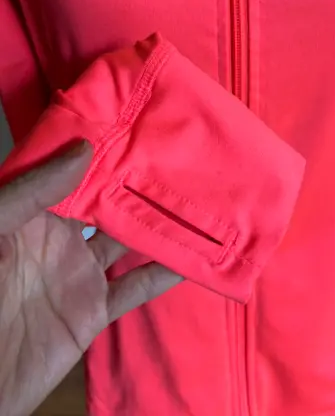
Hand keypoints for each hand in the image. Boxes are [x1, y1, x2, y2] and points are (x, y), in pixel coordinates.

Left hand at [0, 141, 181, 415]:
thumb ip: (32, 189)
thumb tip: (85, 148)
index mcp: (33, 212)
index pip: (76, 174)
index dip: (105, 153)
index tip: (140, 129)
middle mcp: (62, 237)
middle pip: (109, 204)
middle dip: (139, 182)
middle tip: (181, 157)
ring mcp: (80, 273)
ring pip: (129, 241)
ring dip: (159, 223)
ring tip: (197, 197)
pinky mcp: (95, 310)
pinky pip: (136, 287)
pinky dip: (165, 273)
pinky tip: (194, 255)